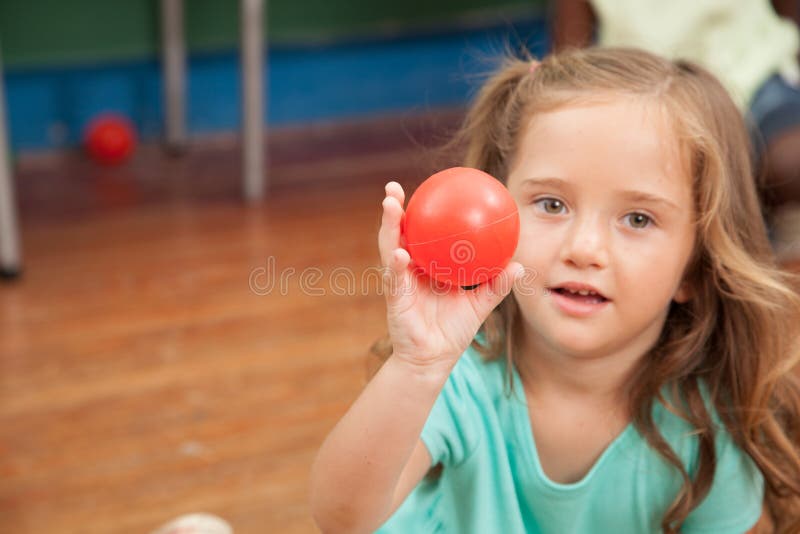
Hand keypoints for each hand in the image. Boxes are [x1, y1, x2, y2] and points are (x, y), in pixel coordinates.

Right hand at [378, 181, 522, 373]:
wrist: (433, 362)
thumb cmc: (453, 332)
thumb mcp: (480, 305)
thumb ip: (496, 285)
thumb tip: (519, 265)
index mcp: (425, 266)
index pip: (421, 233)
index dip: (420, 212)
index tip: (427, 187)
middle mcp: (408, 269)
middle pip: (398, 233)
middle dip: (393, 209)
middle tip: (393, 187)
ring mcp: (398, 282)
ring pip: (389, 247)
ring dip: (388, 226)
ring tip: (390, 205)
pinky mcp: (395, 299)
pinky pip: (396, 279)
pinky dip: (396, 265)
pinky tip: (399, 253)